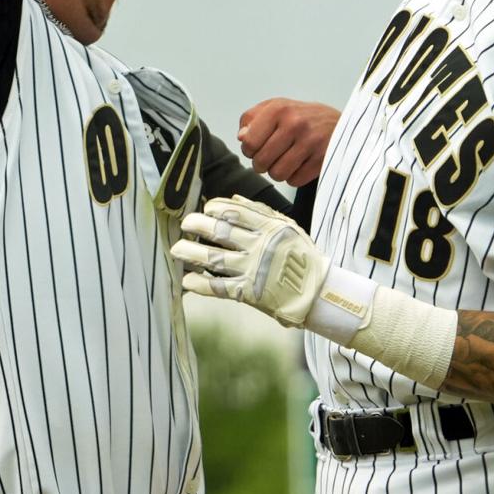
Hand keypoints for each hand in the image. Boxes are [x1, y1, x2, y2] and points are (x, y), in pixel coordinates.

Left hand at [172, 196, 329, 326]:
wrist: (316, 293)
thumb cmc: (302, 257)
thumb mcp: (288, 228)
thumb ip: (262, 212)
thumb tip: (234, 200)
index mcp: (270, 228)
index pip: (237, 213)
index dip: (217, 208)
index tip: (207, 208)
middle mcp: (259, 247)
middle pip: (221, 232)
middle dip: (198, 225)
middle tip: (185, 223)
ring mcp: (252, 270)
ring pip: (215, 258)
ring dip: (192, 253)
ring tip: (176, 249)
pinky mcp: (248, 293)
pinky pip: (219, 287)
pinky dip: (201, 283)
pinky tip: (187, 279)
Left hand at [238, 99, 339, 186]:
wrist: (341, 125)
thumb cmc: (303, 117)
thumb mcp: (277, 107)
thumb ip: (253, 118)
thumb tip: (242, 137)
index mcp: (279, 109)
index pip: (248, 142)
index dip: (249, 150)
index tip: (256, 148)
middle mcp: (295, 123)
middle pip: (261, 161)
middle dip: (262, 164)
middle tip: (270, 158)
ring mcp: (310, 142)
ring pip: (277, 174)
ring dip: (278, 172)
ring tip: (285, 161)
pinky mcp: (321, 159)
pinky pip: (295, 181)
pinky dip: (294, 177)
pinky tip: (300, 165)